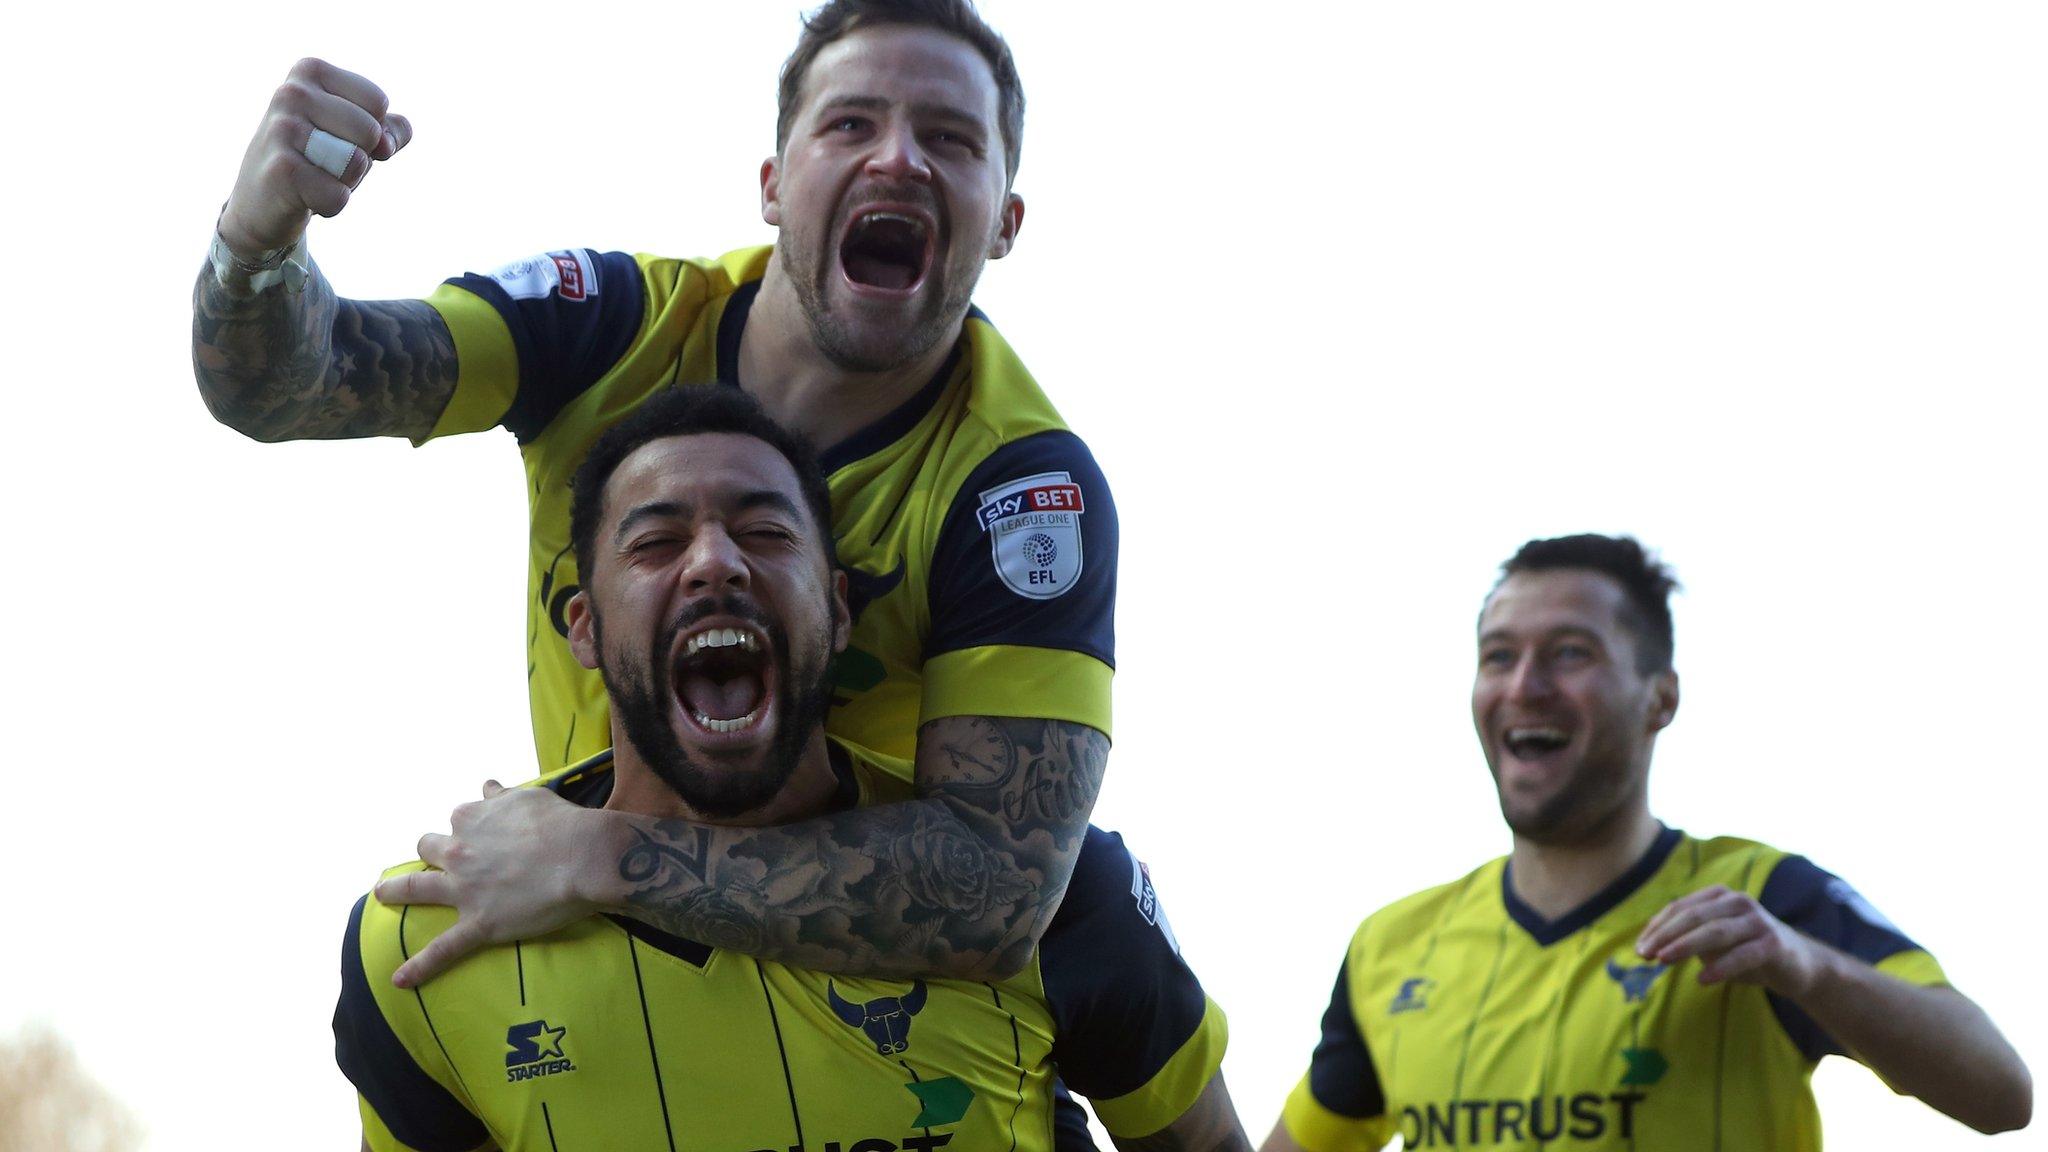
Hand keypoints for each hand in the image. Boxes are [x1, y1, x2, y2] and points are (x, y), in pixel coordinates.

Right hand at [218, 58, 411, 257]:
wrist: (261, 199)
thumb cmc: (317, 158)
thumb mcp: (356, 134)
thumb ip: (391, 130)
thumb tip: (386, 144)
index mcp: (311, 71)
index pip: (377, 102)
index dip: (371, 131)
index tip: (338, 136)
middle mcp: (292, 92)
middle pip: (370, 132)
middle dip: (360, 158)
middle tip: (325, 161)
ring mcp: (282, 129)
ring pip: (357, 163)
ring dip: (346, 182)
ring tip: (314, 175)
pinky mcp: (281, 169)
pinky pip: (339, 196)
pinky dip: (331, 205)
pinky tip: (303, 196)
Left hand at [373, 780, 606, 987]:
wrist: (583, 856)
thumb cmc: (561, 823)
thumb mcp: (529, 796)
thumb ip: (502, 794)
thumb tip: (486, 786)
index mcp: (472, 819)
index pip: (458, 819)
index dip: (467, 828)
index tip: (478, 833)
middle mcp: (459, 851)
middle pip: (428, 848)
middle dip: (430, 852)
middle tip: (436, 860)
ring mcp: (464, 889)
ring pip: (417, 889)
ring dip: (396, 891)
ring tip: (382, 894)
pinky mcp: (478, 923)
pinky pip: (443, 949)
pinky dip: (419, 966)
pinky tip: (400, 980)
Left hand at [1636, 884, 1823, 995]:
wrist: (1797, 964)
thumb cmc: (1744, 949)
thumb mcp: (1712, 941)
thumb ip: (1686, 938)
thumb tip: (1647, 947)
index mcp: (1719, 896)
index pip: (1680, 908)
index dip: (1657, 928)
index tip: (1639, 949)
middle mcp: (1738, 902)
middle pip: (1694, 916)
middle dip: (1666, 935)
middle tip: (1645, 955)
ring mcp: (1757, 921)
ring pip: (1716, 931)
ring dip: (1686, 945)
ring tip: (1664, 960)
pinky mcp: (1774, 943)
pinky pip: (1743, 955)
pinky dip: (1722, 966)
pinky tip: (1703, 979)